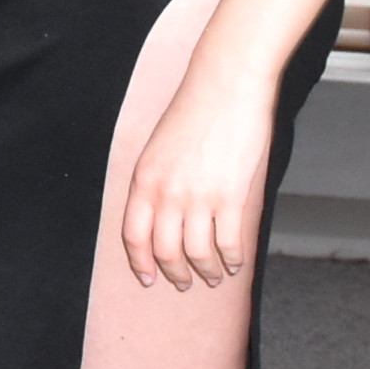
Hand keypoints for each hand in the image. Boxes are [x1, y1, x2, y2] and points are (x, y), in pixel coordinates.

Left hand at [117, 61, 274, 292]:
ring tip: (214, 276)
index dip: (140, 263)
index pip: (133, 236)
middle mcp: (167, 194)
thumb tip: (163, 216)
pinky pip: (229, 243)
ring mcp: (199, 198)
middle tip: (185, 283)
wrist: (224, 86)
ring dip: (207, 271)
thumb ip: (157, 182)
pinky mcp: (231, 198)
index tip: (148, 278)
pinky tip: (236, 262)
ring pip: (198, 254)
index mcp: (144, 180)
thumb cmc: (193, 111)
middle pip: (165, 252)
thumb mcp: (158, 147)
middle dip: (175, 274)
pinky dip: (233, 258)